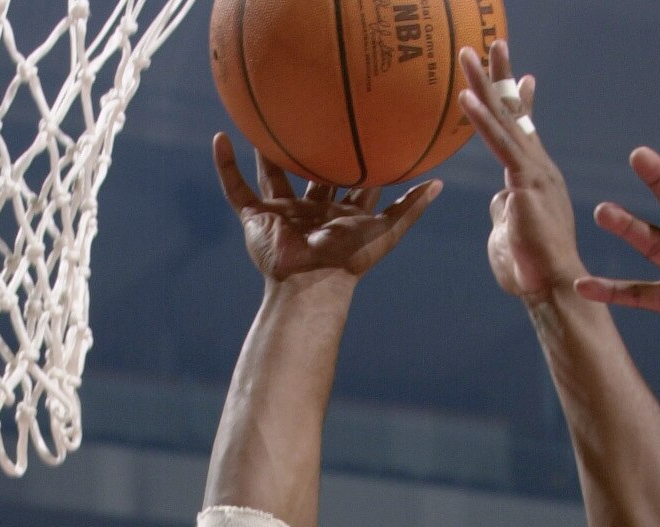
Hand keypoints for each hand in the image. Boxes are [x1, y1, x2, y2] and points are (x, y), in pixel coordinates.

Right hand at [212, 135, 440, 284]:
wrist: (312, 282)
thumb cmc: (350, 260)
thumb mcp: (387, 230)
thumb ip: (411, 207)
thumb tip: (439, 183)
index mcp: (340, 213)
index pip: (350, 179)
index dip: (356, 156)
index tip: (359, 125)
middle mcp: (311, 211)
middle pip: (311, 172)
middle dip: (312, 148)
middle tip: (312, 111)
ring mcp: (281, 214)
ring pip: (272, 174)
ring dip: (265, 149)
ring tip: (261, 117)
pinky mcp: (256, 219)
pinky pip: (235, 189)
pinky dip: (225, 167)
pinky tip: (220, 137)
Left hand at [458, 46, 582, 306]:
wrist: (553, 288)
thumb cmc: (532, 270)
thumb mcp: (510, 234)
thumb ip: (503, 211)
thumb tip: (497, 199)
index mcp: (536, 178)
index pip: (525, 132)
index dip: (519, 101)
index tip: (520, 75)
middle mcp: (539, 168)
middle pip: (515, 113)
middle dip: (501, 75)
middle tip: (491, 41)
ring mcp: (534, 173)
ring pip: (504, 120)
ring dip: (484, 85)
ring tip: (466, 54)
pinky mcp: (525, 185)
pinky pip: (499, 146)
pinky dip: (482, 121)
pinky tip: (467, 99)